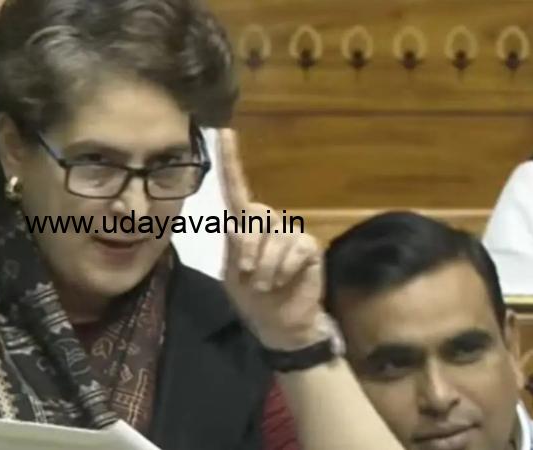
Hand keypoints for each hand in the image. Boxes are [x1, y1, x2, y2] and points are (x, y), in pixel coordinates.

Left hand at [216, 129, 324, 350]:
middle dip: (247, 250)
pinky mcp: (309, 246)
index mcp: (242, 227)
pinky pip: (294, 249)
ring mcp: (290, 232)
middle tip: (249, 276)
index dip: (230, 161)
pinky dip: (283, 270)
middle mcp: (267, 223)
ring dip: (265, 269)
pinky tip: (284, 281)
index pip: (234, 190)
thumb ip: (235, 248)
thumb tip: (242, 227)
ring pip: (273, 237)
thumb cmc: (252, 299)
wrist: (278, 326)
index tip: (223, 132)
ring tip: (266, 285)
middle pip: (254, 216)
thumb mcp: (232, 275)